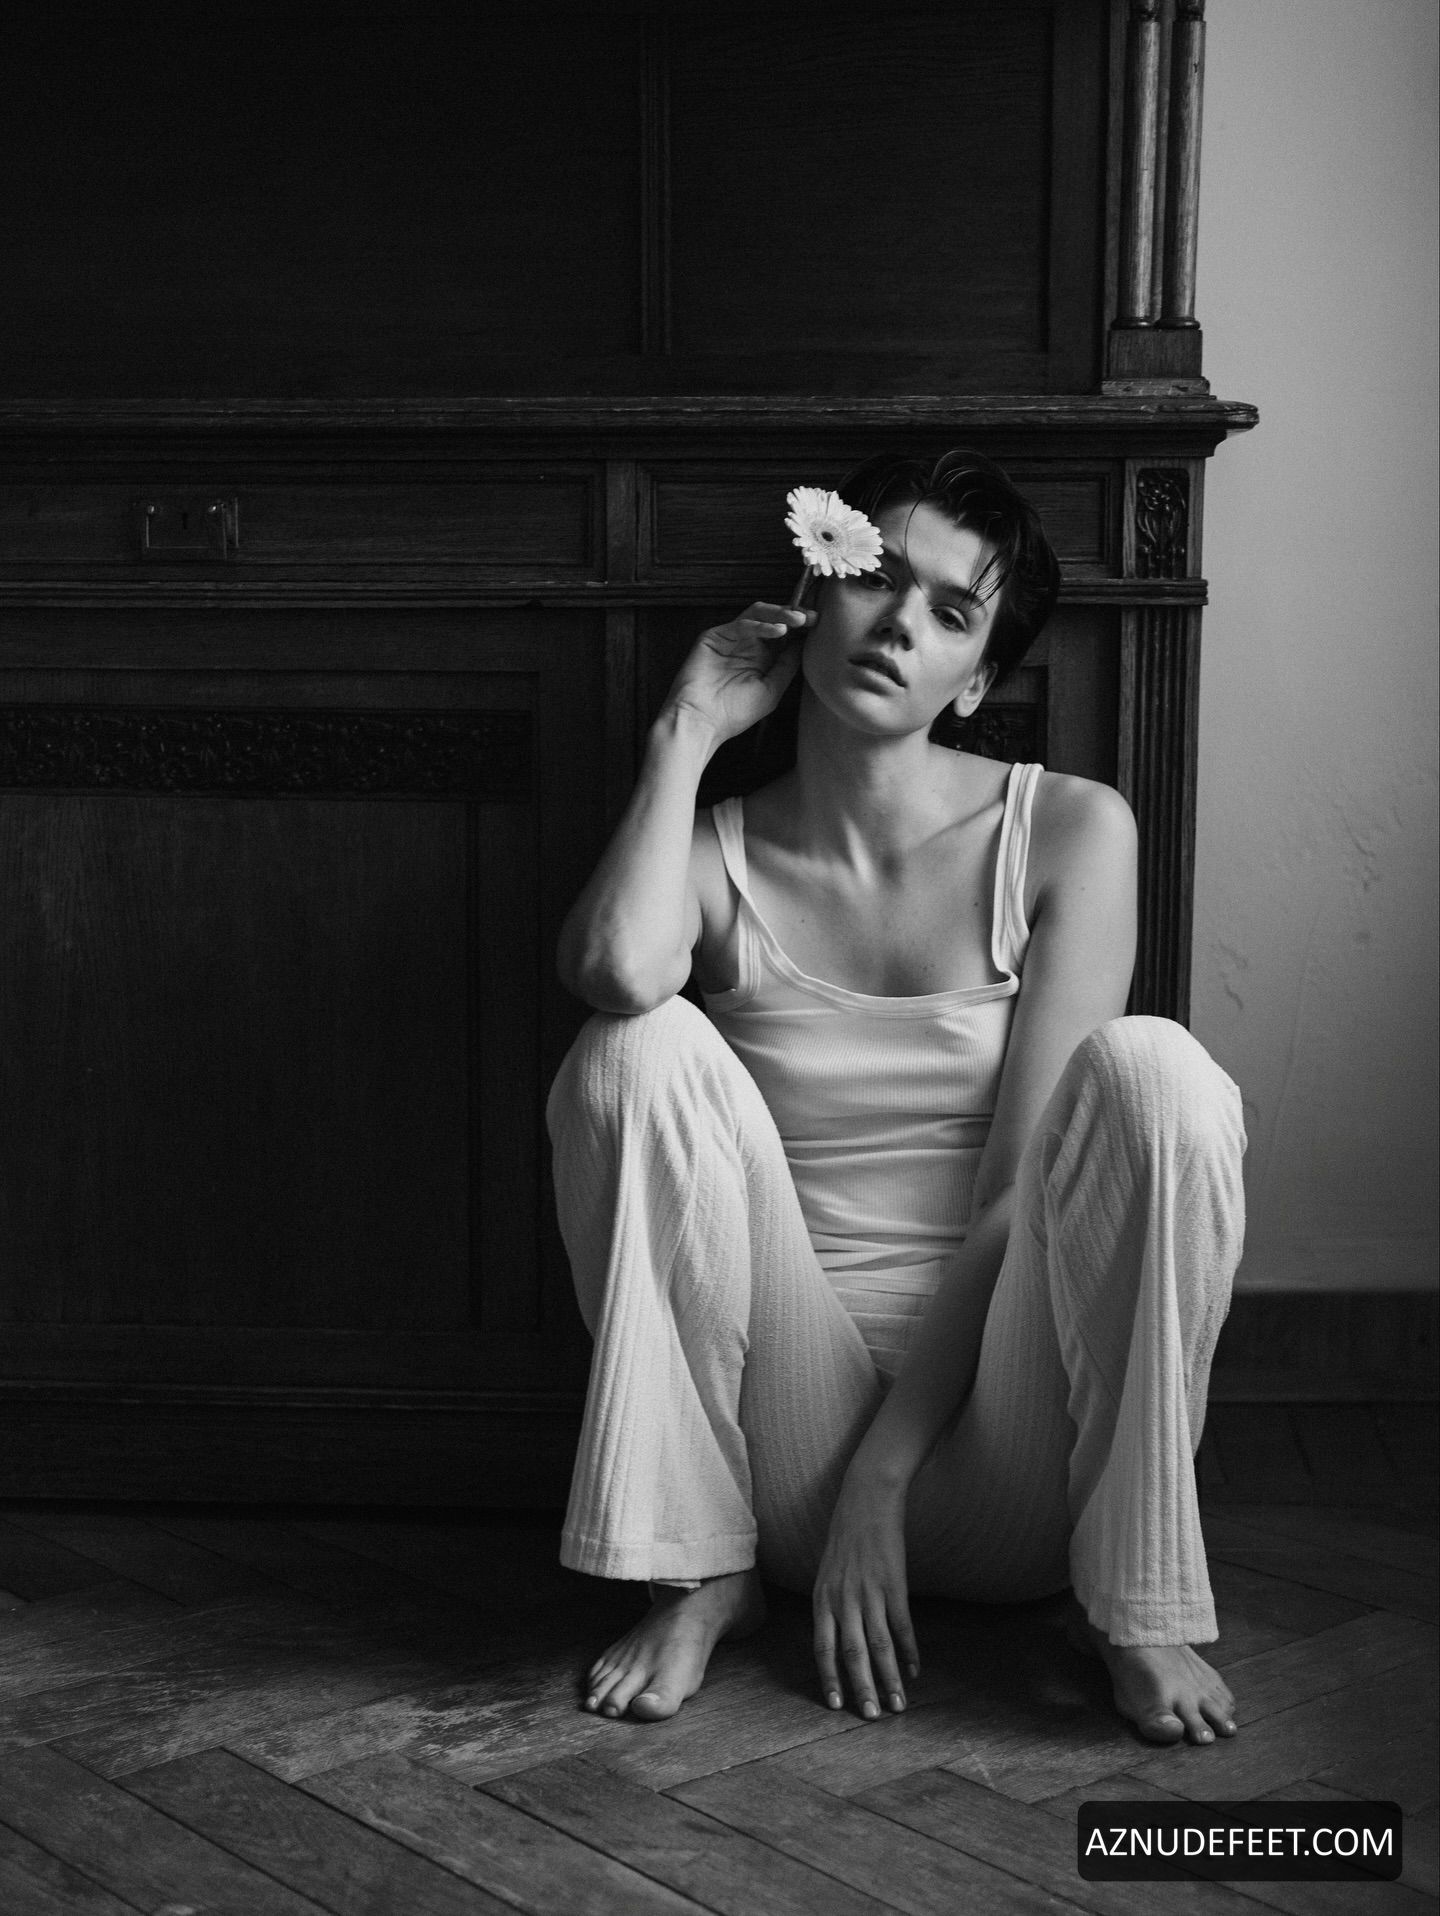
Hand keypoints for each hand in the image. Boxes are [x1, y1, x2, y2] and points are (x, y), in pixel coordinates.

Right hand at [662, 603, 812, 747]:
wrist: (702, 722)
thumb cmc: (734, 712)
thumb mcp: (772, 689)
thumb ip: (787, 665)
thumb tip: (805, 643)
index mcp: (761, 658)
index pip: (784, 635)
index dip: (801, 627)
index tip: (819, 623)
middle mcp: (747, 645)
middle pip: (773, 620)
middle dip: (793, 615)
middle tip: (811, 617)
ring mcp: (730, 639)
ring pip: (757, 614)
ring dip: (779, 614)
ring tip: (798, 619)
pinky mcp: (714, 636)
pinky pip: (741, 624)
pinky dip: (761, 625)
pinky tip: (778, 631)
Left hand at [812, 1471, 919, 1719]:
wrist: (866, 1500)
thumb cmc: (846, 1539)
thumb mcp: (827, 1574)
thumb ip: (831, 1607)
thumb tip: (837, 1642)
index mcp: (822, 1598)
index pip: (822, 1648)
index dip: (830, 1678)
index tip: (836, 1706)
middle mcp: (843, 1599)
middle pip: (852, 1654)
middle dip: (863, 1688)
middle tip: (872, 1717)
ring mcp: (869, 1592)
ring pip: (879, 1646)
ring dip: (890, 1679)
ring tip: (899, 1704)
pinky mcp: (893, 1584)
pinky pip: (902, 1625)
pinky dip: (910, 1650)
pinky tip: (915, 1670)